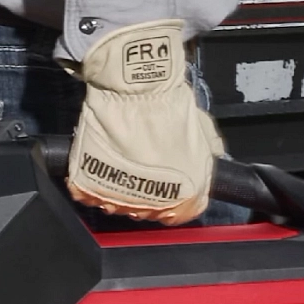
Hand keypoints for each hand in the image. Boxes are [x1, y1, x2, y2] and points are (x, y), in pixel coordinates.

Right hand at [69, 20, 219, 222]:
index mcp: (187, 197)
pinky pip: (90, 194)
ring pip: (119, 205)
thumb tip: (212, 153)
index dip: (174, 197)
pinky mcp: (91, 187)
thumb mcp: (201, 128)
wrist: (135, 89)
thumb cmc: (168, 107)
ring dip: (119, 188)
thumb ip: (207, 148)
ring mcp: (120, 199)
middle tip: (141, 166)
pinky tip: (100, 163)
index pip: (181, 214)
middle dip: (146, 193)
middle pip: (149, 211)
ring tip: (120, 161)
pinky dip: (93, 183)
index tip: (167, 182)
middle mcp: (155, 206)